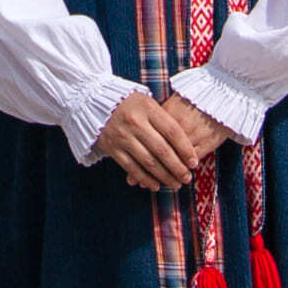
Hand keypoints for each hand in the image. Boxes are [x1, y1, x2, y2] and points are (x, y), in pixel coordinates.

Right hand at [94, 87, 228, 190]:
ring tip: (175, 184)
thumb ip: (163, 118)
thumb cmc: (128, 103)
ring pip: (148, 162)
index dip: (186, 149)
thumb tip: (185, 143)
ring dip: (164, 176)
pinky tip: (155, 185)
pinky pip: (132, 168)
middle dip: (178, 167)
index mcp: (147, 108)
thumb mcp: (146, 101)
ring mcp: (122, 137)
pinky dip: (145, 179)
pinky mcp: (112, 148)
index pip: (172, 131)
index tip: (194, 162)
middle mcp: (135, 123)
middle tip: (187, 178)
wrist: (93, 101)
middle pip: (162, 150)